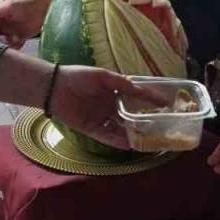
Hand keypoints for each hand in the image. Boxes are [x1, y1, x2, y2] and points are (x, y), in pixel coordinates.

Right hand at [0, 0, 57, 48]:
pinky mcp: (19, 36)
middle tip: (6, 41)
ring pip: (2, 42)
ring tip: (15, 40)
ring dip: (6, 44)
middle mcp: (2, 22)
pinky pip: (13, 45)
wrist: (45, 5)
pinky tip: (21, 42)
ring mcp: (10, 29)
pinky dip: (15, 46)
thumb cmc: (28, 2)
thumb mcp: (10, 6)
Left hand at [49, 66, 165, 149]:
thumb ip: (121, 83)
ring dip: (132, 134)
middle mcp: (109, 105)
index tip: (165, 104)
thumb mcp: (102, 75)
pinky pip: (106, 136)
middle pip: (130, 115)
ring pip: (120, 128)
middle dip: (143, 121)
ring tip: (147, 140)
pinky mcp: (91, 128)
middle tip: (159, 127)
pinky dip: (117, 141)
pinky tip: (129, 144)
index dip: (150, 100)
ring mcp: (101, 118)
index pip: (136, 97)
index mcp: (114, 91)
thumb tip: (141, 90)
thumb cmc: (78, 76)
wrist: (54, 87)